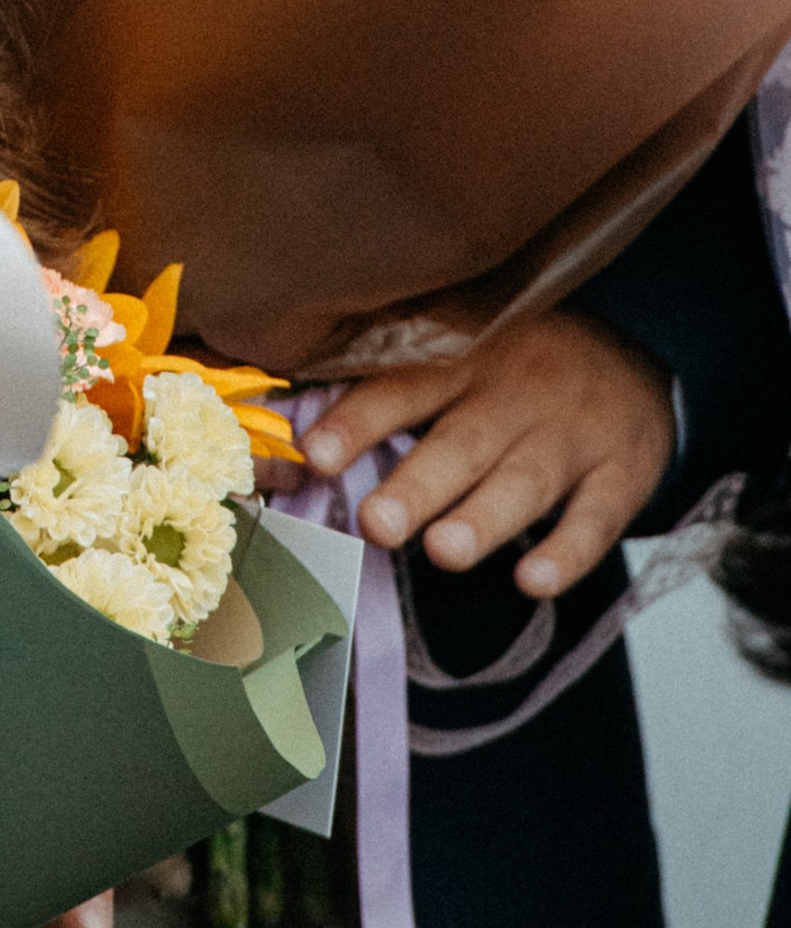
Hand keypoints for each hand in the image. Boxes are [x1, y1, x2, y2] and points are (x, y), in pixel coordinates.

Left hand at [305, 312, 675, 600]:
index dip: (356, 420)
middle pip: (461, 443)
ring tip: (444, 552)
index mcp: (460, 361)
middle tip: (374, 524)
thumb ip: (389, 382)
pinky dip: (569, 552)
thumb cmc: (512, 360)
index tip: (311, 454)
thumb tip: (289, 431)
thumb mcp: (458, 347)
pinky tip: (534, 582)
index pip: (401, 387)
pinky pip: (598, 517)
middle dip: (417, 486)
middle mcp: (513, 394)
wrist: (637, 345)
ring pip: (524, 481)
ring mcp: (571, 435)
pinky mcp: (623, 473)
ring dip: (484, 518)